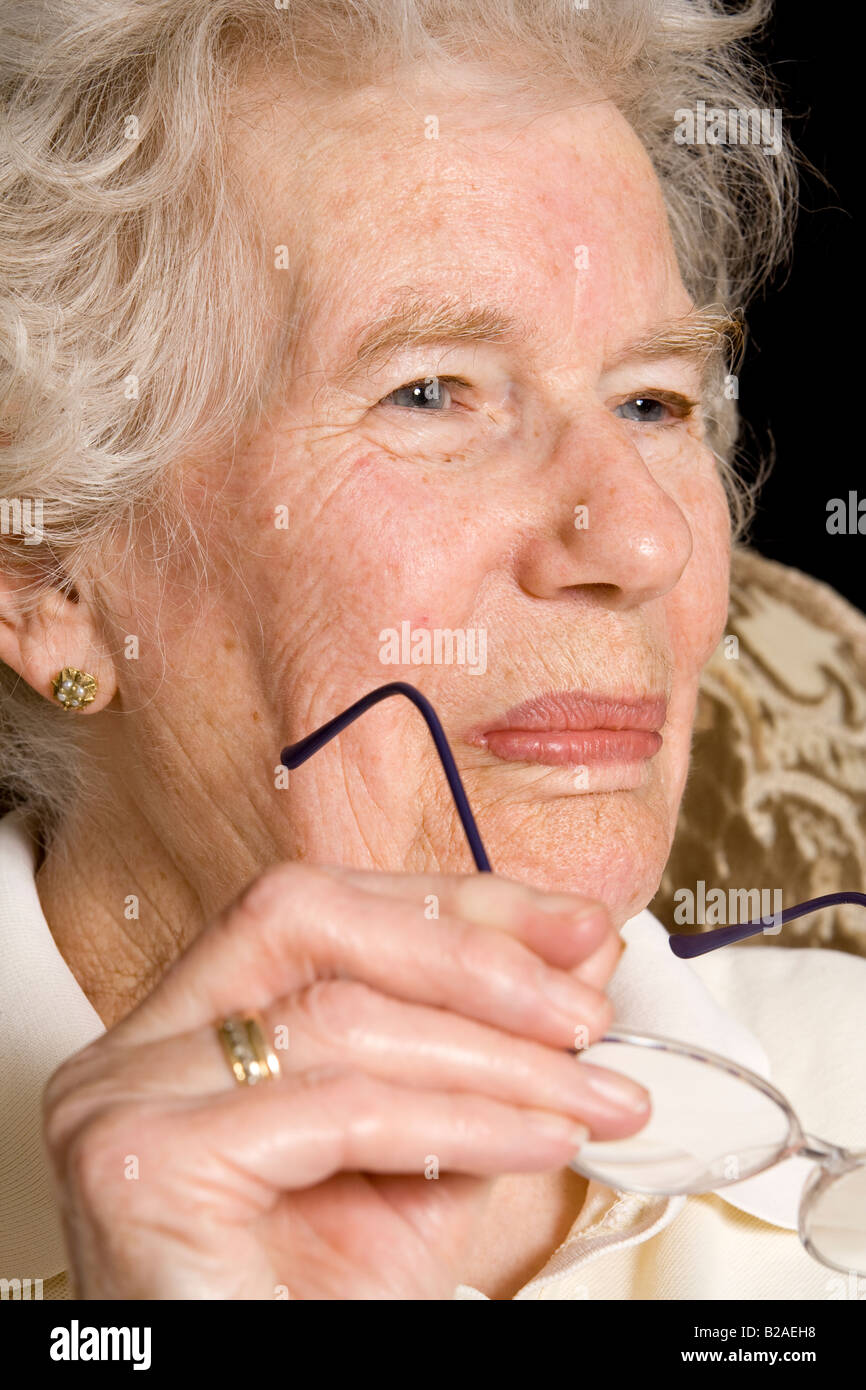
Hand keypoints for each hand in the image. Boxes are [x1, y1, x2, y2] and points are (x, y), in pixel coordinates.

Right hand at [42, 863, 648, 1298]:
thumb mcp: (418, 1165)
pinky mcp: (142, 1162)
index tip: (574, 926)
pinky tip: (537, 1142)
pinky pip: (342, 1110)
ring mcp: (124, 1097)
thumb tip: (579, 959)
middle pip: (309, 919)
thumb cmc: (314, 1309)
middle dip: (470, 953)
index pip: (324, 913)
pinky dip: (463, 1122)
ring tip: (588, 1097)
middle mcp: (138, 1048)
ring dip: (495, 1055)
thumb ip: (484, 1058)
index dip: (455, 906)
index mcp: (191, 1028)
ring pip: (340, 1017)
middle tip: (584, 1009)